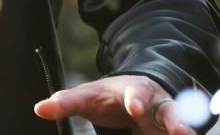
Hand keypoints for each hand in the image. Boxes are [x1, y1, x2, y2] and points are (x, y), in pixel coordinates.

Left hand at [35, 75, 195, 134]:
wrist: (131, 96)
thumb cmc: (105, 97)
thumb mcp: (85, 97)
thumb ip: (64, 103)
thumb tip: (39, 109)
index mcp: (130, 90)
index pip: (133, 92)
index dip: (135, 99)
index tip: (135, 108)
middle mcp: (152, 101)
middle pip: (163, 105)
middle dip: (170, 116)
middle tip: (175, 127)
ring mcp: (165, 115)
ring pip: (176, 119)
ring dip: (181, 126)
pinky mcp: (169, 127)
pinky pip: (174, 131)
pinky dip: (179, 133)